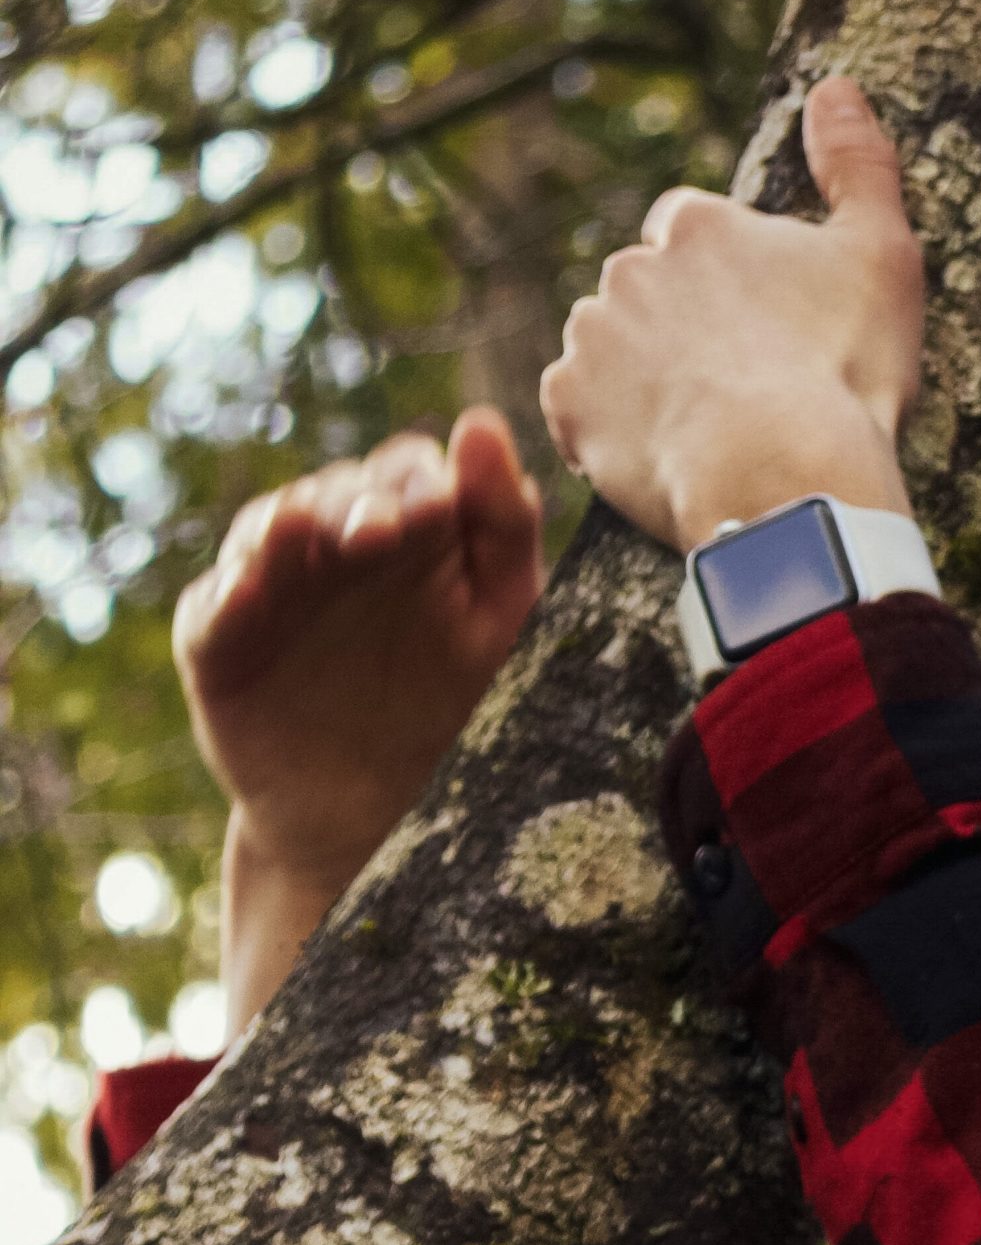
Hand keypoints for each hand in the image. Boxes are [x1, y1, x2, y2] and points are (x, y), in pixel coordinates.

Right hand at [175, 406, 544, 1037]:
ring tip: (302, 530)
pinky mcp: (217, 641)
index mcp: (410, 532)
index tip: (440, 505)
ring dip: (284, 530)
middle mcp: (333, 544)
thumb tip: (485, 426)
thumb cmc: (457, 708)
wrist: (383, 818)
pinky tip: (246, 592)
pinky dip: (226, 596)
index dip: (419, 482)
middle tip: (380, 530)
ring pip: (267, 533)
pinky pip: (212, 607)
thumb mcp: (501, 622)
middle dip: (356, 504)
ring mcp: (270, 587)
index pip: (409, 474)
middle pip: (336, 494)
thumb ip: (504, 527)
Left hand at [540, 76, 924, 552]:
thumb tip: (837, 90)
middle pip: (650, 293)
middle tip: (743, 391)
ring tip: (706, 431)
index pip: (694, 233)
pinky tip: (665, 457)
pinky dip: (611, 432)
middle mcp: (630, 269)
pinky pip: (579, 412)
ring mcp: (593, 340)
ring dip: (645, 378)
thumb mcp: (883, 258)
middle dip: (684, 330)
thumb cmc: (844, 375)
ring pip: (611, 349)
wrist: (787, 485)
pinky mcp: (571, 410)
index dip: (732, 285)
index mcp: (697, 226)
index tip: (766, 334)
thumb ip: (860, 166)